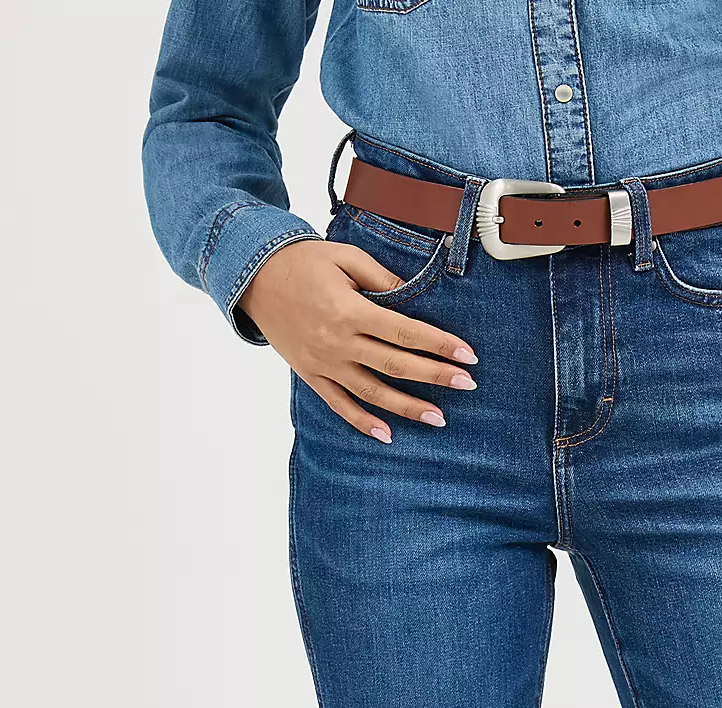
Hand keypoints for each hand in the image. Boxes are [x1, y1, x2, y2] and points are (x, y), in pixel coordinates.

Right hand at [240, 238, 478, 441]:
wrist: (253, 276)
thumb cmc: (303, 262)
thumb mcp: (345, 259)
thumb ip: (382, 280)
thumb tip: (415, 300)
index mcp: (349, 311)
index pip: (405, 332)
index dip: (438, 344)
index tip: (467, 355)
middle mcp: (338, 343)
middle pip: (396, 366)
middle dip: (435, 376)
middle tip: (467, 384)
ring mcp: (324, 364)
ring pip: (372, 393)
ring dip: (408, 408)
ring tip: (439, 417)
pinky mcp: (311, 376)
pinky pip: (339, 405)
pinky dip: (362, 422)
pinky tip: (387, 434)